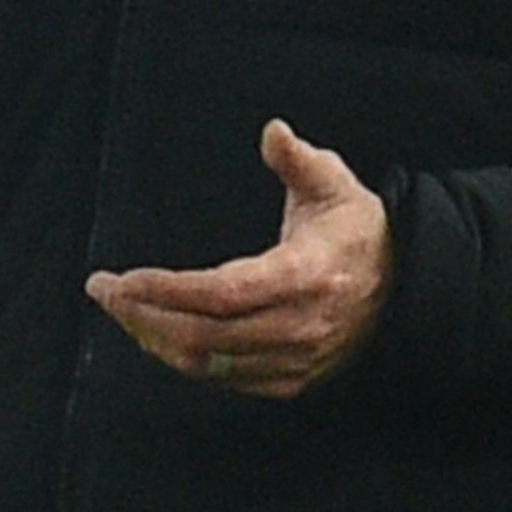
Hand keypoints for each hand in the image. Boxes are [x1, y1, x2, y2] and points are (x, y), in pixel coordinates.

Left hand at [88, 121, 393, 398]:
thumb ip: (299, 160)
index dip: (167, 291)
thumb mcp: (335, 185)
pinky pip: (224, 379)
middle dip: (143, 316)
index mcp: (307, 275)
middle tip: (104, 292)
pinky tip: (156, 334)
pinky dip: (182, 360)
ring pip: (208, 364)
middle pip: (204, 335)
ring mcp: (296, 359)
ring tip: (121, 310)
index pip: (224, 293)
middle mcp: (300, 325)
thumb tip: (273, 131)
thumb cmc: (358, 230)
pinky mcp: (291, 380)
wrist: (407, 286)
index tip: (121, 278)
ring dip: (154, 339)